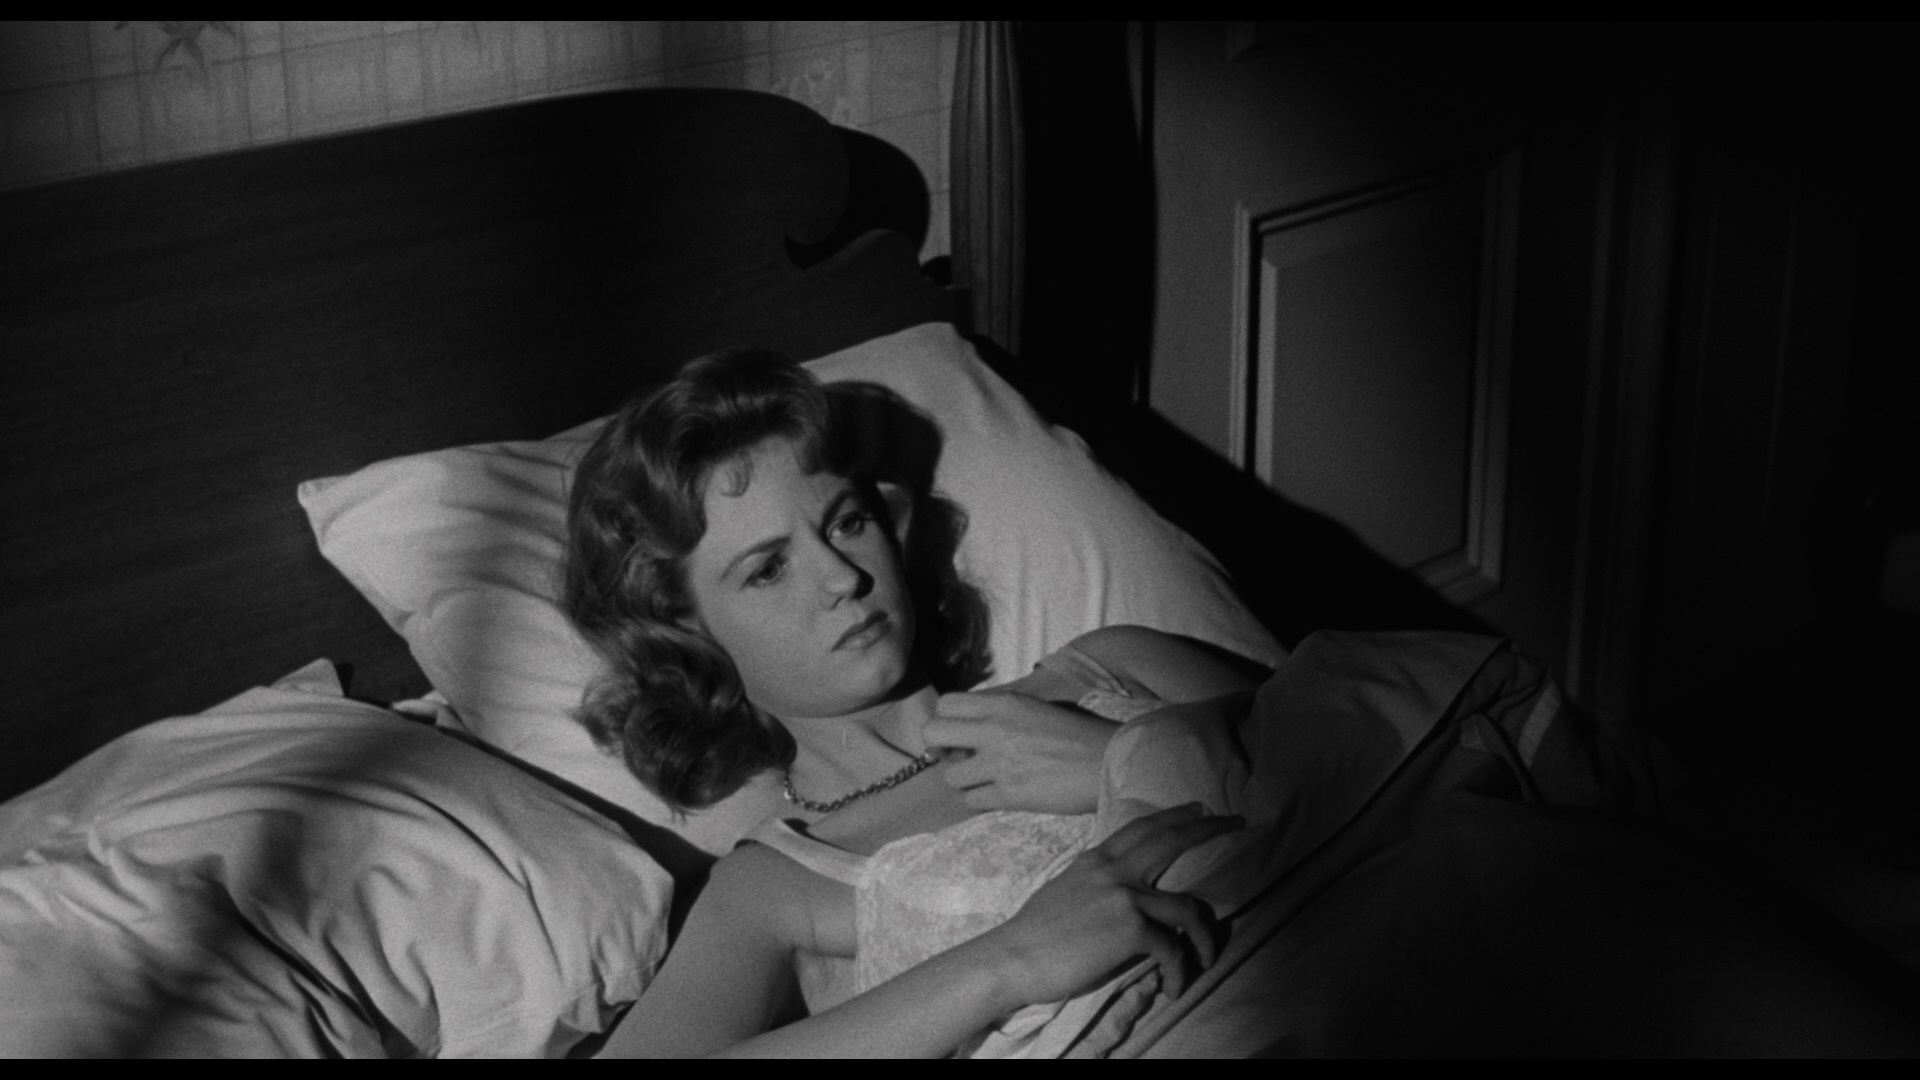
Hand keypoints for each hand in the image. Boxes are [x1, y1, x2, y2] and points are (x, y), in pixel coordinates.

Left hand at [925, 691, 1117, 813]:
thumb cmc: (1076, 732)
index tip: (957, 734)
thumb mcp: (1034, 707)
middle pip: (932, 734)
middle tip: (958, 757)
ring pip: (949, 775)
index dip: (945, 721)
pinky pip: (971, 800)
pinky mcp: (1009, 794)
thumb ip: (999, 712)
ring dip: (963, 780)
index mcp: (1002, 704)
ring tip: (984, 779)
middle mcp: (994, 730)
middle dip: (939, 749)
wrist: (1107, 761)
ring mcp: (999, 764)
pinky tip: (997, 794)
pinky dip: (980, 799)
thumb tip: (966, 729)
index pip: (945, 705)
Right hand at [977, 803, 1242, 1006]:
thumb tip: (1111, 898)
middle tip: (1235, 822)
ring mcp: (1124, 895)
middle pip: (1171, 839)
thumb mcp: (1063, 892)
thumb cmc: (1032, 936)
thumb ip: (1092, 886)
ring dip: (1206, 936)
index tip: (1197, 808)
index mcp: (1095, 862)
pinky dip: (1181, 971)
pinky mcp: (1130, 927)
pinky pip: (1174, 948)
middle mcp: (1112, 870)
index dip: (1173, 816)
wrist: (1012, 958)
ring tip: (1208, 956)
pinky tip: (1174, 987)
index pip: (1141, 828)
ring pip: (1190, 907)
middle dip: (1208, 828)